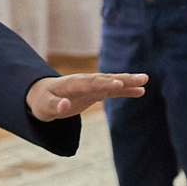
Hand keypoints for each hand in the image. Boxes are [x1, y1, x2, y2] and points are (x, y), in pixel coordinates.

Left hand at [26, 71, 146, 120]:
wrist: (42, 96)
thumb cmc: (41, 102)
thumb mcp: (43, 107)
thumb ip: (54, 106)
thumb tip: (65, 106)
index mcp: (73, 84)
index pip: (91, 83)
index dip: (104, 83)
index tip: (118, 84)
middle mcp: (85, 82)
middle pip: (107, 79)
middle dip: (123, 79)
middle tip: (141, 78)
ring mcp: (92, 86)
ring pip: (113, 82)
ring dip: (128, 82)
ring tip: (145, 81)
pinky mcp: (96, 92)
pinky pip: (114, 91)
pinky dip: (126, 90)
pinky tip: (140, 91)